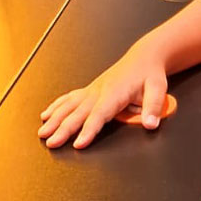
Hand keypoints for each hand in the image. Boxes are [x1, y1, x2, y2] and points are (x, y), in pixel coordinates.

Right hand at [38, 42, 167, 149]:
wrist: (144, 57)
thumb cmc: (150, 73)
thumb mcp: (158, 88)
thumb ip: (154, 106)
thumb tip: (151, 123)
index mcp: (114, 93)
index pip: (99, 114)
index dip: (88, 130)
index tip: (78, 144)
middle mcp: (99, 91)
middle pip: (78, 112)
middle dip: (63, 128)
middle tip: (51, 142)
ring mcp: (92, 89)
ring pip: (69, 105)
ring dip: (54, 119)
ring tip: (42, 132)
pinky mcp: (90, 89)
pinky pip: (69, 98)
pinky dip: (56, 106)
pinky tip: (46, 114)